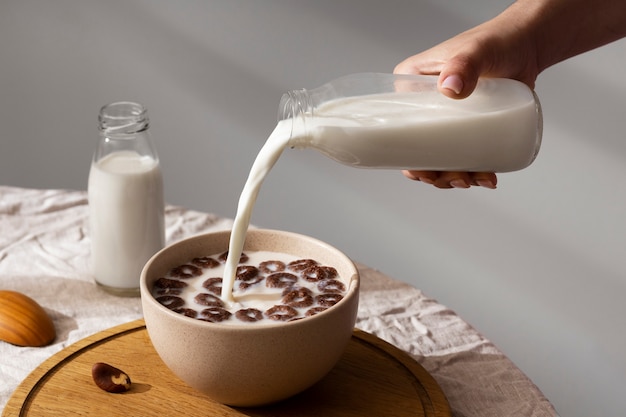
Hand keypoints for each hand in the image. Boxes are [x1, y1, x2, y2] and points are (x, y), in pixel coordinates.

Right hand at [395, 2, 541, 188]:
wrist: (527, 45)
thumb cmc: (496, 41)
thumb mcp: (475, 52)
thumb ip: (462, 65)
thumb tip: (450, 89)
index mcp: (409, 88)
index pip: (398, 129)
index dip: (405, 157)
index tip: (423, 172)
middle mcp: (424, 106)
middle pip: (418, 149)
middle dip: (433, 174)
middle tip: (455, 178)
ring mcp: (447, 120)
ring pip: (442, 157)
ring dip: (453, 177)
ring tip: (473, 180)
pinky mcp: (469, 128)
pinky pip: (464, 155)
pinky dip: (474, 172)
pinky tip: (486, 178)